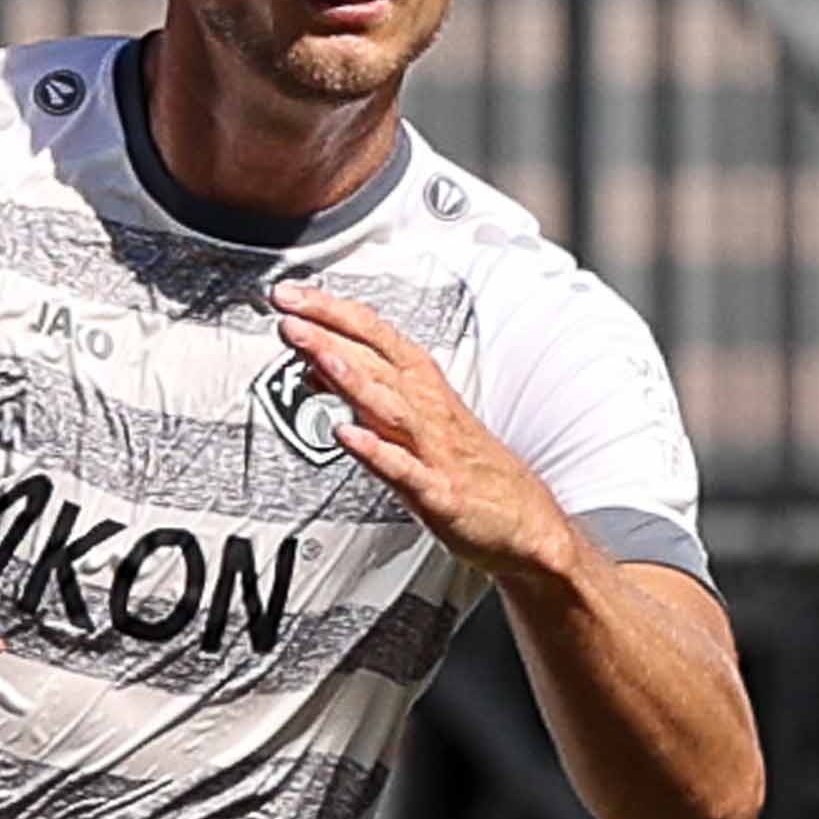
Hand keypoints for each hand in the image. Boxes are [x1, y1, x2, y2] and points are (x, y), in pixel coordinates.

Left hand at [272, 285, 582, 583]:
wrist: (528, 524)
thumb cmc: (471, 470)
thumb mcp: (413, 422)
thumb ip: (363, 392)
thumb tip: (316, 366)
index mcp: (424, 388)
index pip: (375, 336)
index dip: (333, 311)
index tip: (292, 294)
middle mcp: (428, 411)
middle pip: (376, 361)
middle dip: (331, 333)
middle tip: (289, 310)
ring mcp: (434, 451)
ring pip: (389, 406)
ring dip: (351, 378)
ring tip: (316, 355)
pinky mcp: (440, 494)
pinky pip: (405, 470)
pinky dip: (376, 452)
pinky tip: (347, 437)